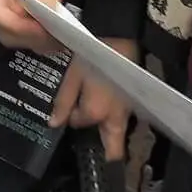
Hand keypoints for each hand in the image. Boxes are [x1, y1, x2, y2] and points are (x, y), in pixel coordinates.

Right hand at [0, 0, 76, 51]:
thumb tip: (48, 22)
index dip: (20, 27)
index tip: (43, 31)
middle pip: (4, 29)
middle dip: (30, 37)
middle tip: (57, 39)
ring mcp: (2, 5)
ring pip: (15, 35)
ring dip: (37, 40)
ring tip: (61, 39)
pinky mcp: (16, 12)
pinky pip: (25, 32)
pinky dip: (41, 37)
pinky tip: (57, 35)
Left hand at [50, 38, 138, 160]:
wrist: (122, 36)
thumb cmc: (94, 53)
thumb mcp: (72, 75)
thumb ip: (63, 102)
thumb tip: (54, 124)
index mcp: (96, 112)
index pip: (79, 124)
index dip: (72, 116)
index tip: (69, 107)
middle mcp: (116, 118)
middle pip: (113, 150)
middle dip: (105, 156)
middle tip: (96, 154)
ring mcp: (130, 111)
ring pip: (120, 134)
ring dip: (111, 137)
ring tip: (100, 128)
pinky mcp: (137, 102)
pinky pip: (126, 120)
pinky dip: (118, 120)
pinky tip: (111, 109)